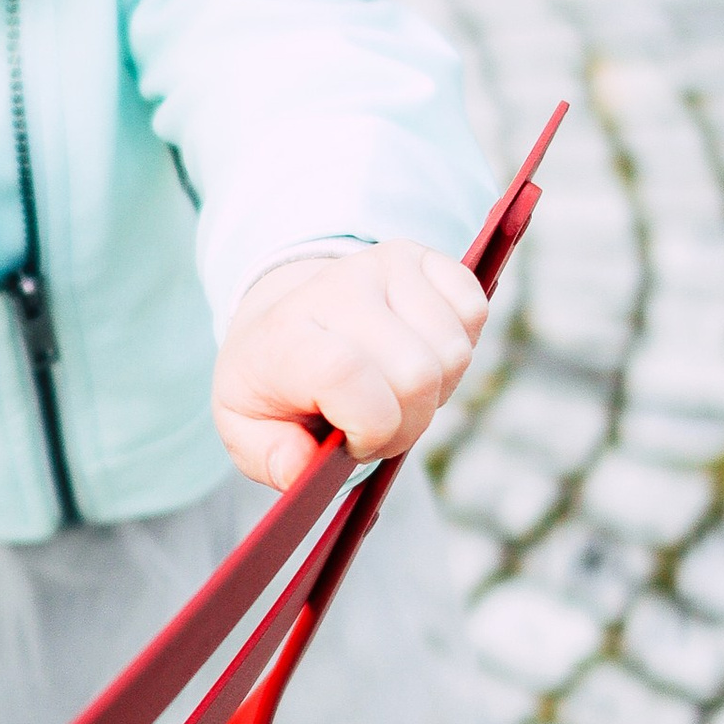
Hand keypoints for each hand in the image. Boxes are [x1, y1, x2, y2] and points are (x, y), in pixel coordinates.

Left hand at [212, 239, 486, 492]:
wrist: (281, 322)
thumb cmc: (272, 385)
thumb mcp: (248, 432)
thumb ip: (270, 460)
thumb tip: (302, 467)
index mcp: (286, 335)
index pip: (347, 373)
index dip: (371, 427)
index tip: (352, 442)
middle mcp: (336, 288)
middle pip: (417, 376)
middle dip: (407, 424)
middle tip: (376, 425)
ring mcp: (382, 264)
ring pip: (453, 352)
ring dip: (435, 391)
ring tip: (393, 391)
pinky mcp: (421, 256)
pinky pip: (475, 310)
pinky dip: (458, 349)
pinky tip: (418, 354)